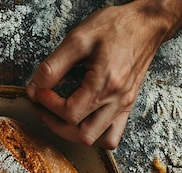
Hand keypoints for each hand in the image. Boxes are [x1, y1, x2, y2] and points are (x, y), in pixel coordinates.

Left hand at [26, 0, 181, 148]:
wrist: (146, 24)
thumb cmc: (115, 27)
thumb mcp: (78, 39)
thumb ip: (53, 66)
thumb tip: (35, 88)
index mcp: (105, 84)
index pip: (70, 113)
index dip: (48, 105)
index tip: (40, 91)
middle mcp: (117, 100)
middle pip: (83, 135)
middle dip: (58, 126)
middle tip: (45, 108)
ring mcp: (124, 106)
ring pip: (99, 140)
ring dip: (76, 134)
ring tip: (62, 117)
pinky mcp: (127, 106)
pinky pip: (112, 136)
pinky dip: (95, 135)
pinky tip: (82, 120)